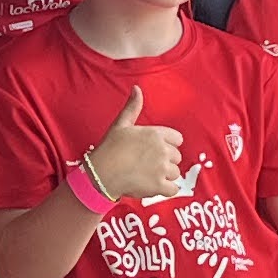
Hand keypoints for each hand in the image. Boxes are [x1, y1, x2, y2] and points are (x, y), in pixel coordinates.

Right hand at [88, 89, 185, 204]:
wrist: (100, 174)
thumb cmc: (109, 148)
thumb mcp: (121, 124)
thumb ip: (133, 107)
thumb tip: (137, 88)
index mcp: (155, 133)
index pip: (178, 139)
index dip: (167, 146)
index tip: (153, 151)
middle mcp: (161, 150)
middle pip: (177, 157)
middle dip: (165, 162)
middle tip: (147, 164)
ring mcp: (161, 169)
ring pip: (175, 173)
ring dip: (164, 176)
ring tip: (147, 175)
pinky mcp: (159, 186)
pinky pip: (173, 189)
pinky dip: (165, 189)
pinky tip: (152, 186)